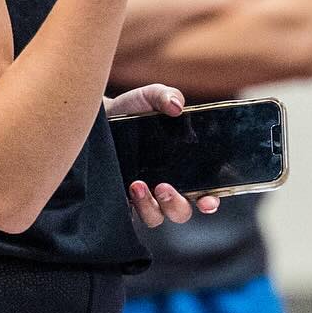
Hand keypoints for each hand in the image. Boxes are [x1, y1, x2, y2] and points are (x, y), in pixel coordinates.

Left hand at [107, 83, 220, 225]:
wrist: (100, 116)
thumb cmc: (132, 109)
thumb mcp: (150, 97)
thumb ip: (166, 95)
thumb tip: (177, 106)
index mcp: (185, 167)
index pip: (205, 192)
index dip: (211, 201)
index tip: (208, 201)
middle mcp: (167, 186)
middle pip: (181, 212)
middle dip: (176, 204)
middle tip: (164, 187)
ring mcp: (145, 196)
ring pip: (156, 217)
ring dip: (151, 206)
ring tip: (138, 184)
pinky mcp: (123, 200)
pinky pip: (132, 215)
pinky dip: (133, 206)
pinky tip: (127, 187)